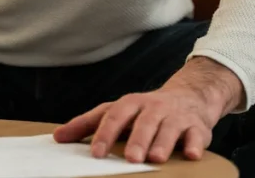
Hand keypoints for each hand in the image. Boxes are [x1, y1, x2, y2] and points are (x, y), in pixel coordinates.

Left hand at [53, 57, 243, 163]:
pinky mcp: (197, 127)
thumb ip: (88, 124)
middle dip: (137, 139)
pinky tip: (192, 154)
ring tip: (155, 158)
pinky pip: (196, 135)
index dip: (105, 133)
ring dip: (163, 143)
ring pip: (169, 128)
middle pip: (144, 122)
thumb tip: (57, 137)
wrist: (190, 97)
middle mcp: (154, 108)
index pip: (115, 116)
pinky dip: (195, 144)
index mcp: (132, 104)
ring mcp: (176, 116)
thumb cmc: (146, 110)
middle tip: (131, 158)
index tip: (96, 152)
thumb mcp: (117, 111)